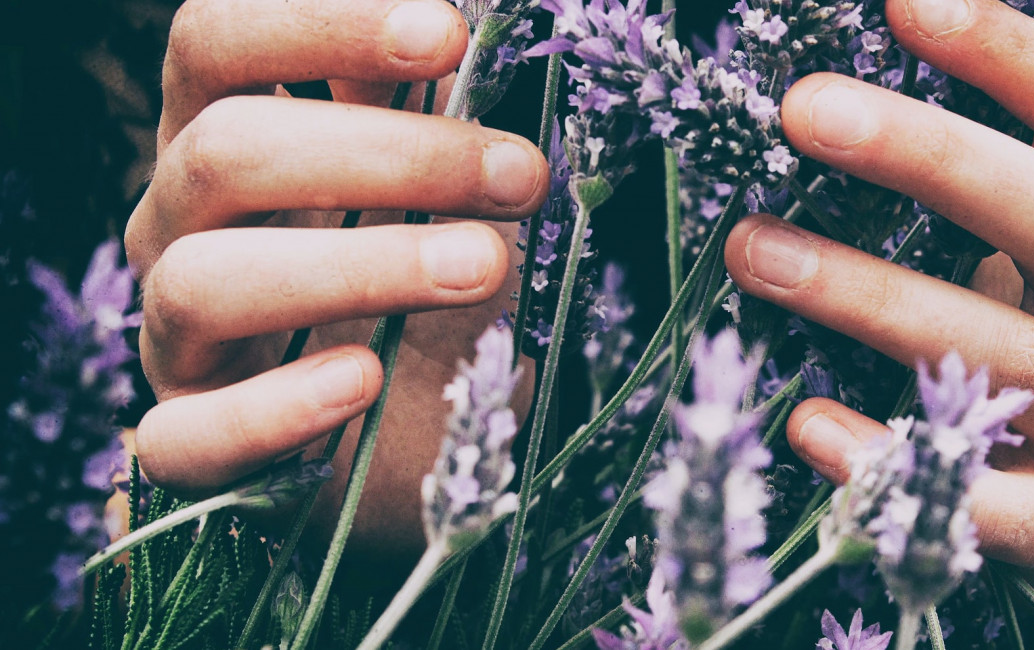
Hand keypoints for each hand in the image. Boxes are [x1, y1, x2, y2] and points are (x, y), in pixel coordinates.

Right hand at [124, 0, 545, 559]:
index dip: (319, 24)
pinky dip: (279, 407)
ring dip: (360, 265)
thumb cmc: (426, 284)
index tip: (448, 33)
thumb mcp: (435, 188)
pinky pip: (189, 435)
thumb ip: (426, 109)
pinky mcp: (190, 440)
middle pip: (227, 151)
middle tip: (520, 178)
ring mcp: (174, 334)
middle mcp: (180, 222)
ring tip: (485, 267)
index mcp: (226, 136)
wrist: (419, 424)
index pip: (218, 41)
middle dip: (390, 155)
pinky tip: (366, 378)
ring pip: (206, 280)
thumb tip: (470, 20)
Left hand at [724, 0, 1033, 628]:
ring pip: (1003, 354)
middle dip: (928, 157)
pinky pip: (984, 503)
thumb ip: (968, 190)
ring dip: (868, 296)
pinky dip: (888, 459)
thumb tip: (833, 89)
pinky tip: (805, 424)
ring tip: (749, 249)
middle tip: (800, 108)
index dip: (1012, 54)